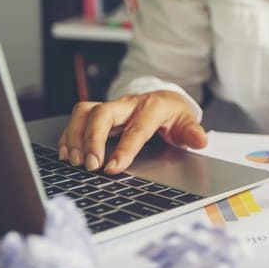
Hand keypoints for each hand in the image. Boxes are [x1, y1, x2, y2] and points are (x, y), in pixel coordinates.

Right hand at [58, 91, 207, 173]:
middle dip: (92, 140)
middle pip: (102, 114)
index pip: (136, 128)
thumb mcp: (188, 122)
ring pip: (85, 112)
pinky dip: (69, 135)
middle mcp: (129, 104)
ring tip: (75, 162)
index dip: (124, 149)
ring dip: (76, 137)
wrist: (165, 98)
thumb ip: (193, 133)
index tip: (113, 168)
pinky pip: (77, 118)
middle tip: (90, 165)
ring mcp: (112, 106)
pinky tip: (68, 153)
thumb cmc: (174, 114)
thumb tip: (200, 140)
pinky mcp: (99, 112)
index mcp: (153, 108)